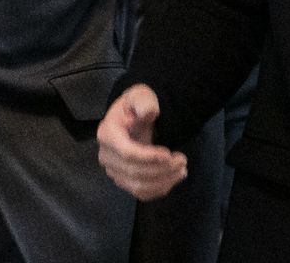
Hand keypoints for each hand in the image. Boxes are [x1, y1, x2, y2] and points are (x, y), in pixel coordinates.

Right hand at [97, 84, 187, 200]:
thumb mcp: (142, 97)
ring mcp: (114, 171)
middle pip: (134, 171)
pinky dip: (159, 189)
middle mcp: (106, 155)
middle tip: (183, 159)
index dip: (149, 157)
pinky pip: (141, 193)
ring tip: (182, 169)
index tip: (169, 154)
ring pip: (138, 186)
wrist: (135, 117)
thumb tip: (148, 112)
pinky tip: (173, 178)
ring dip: (163, 181)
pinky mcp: (123, 181)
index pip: (127, 153)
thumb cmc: (138, 106)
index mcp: (107, 133)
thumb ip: (144, 103)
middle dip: (161, 169)